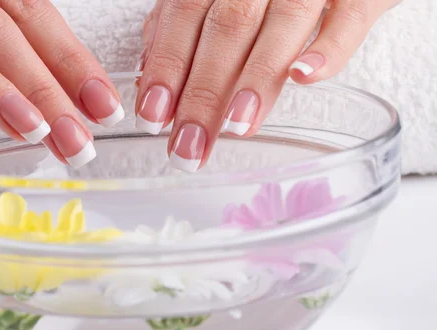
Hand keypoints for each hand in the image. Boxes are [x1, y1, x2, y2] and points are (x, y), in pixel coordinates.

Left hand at [136, 0, 398, 171]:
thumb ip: (181, 25)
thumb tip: (149, 76)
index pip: (184, 15)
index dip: (167, 65)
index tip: (154, 116)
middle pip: (227, 28)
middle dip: (203, 92)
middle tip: (188, 145)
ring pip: (281, 24)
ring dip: (255, 79)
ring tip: (235, 126)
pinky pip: (348, 17)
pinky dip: (328, 48)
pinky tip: (304, 78)